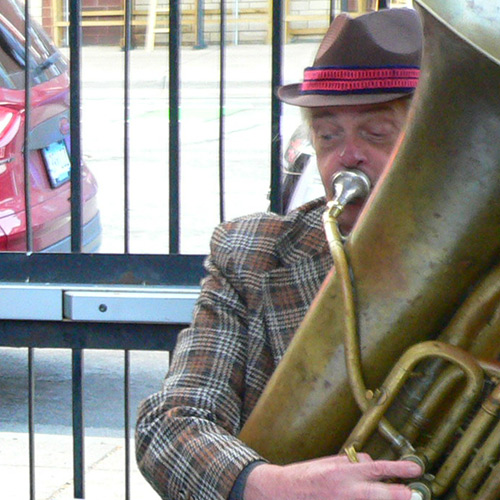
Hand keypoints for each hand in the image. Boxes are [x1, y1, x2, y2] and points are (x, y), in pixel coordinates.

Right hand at [244, 453, 421, 499]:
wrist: (287, 492)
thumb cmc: (309, 474)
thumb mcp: (331, 462)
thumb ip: (352, 463)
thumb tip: (371, 464)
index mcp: (343, 472)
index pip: (376, 468)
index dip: (398, 469)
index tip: (415, 469)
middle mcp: (345, 490)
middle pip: (378, 493)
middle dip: (398, 495)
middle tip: (414, 494)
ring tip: (399, 496)